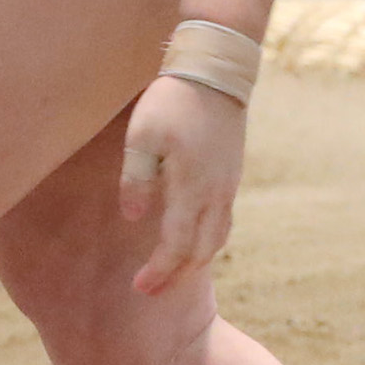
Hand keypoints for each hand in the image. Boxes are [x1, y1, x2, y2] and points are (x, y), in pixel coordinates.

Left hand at [117, 71, 245, 298]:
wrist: (215, 73)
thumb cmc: (171, 102)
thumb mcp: (141, 136)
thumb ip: (136, 179)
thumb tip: (133, 218)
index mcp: (192, 187)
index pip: (177, 244)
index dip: (159, 271)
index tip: (140, 288)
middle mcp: (215, 193)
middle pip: (200, 251)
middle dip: (175, 275)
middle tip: (149, 291)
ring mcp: (227, 186)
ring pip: (216, 240)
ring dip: (193, 263)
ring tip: (170, 276)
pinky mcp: (231, 176)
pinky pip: (222, 222)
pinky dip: (207, 243)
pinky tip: (193, 245)